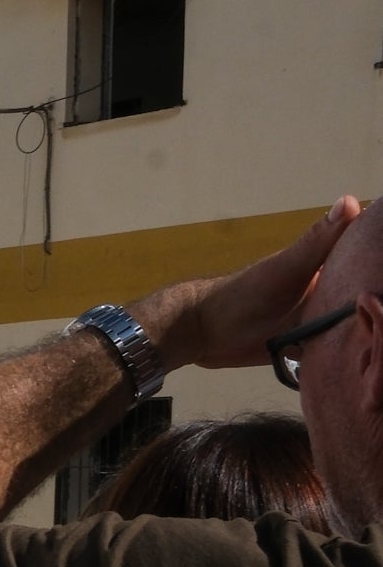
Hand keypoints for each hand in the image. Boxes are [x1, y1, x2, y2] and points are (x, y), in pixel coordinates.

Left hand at [132, 197, 360, 371]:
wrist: (202, 332)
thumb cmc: (242, 293)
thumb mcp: (286, 267)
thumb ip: (317, 241)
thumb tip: (350, 201)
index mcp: (329, 268)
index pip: (369, 260)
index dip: (382, 264)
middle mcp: (329, 293)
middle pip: (365, 297)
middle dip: (379, 303)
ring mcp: (319, 320)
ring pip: (355, 325)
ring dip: (371, 332)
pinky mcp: (306, 347)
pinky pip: (336, 352)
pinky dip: (350, 356)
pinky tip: (372, 365)